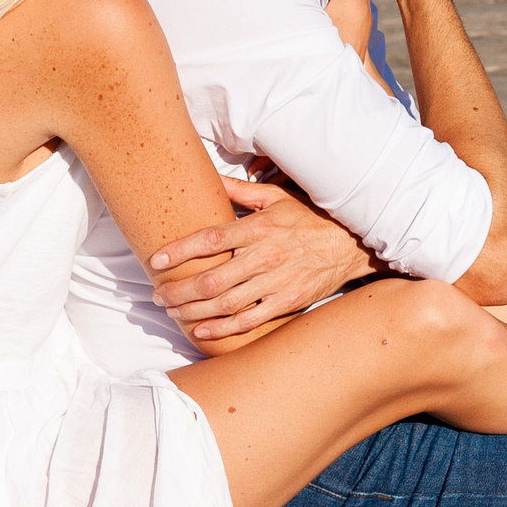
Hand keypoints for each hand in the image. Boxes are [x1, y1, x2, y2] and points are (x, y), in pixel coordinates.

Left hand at [148, 176, 377, 340]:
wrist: (350, 244)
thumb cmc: (309, 218)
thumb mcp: (277, 197)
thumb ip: (240, 191)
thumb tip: (208, 177)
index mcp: (260, 227)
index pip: (211, 239)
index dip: (180, 251)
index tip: (156, 261)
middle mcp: (266, 255)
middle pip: (211, 278)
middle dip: (178, 290)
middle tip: (157, 294)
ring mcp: (277, 282)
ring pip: (225, 303)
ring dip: (192, 311)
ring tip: (172, 312)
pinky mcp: (287, 302)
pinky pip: (249, 320)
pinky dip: (221, 328)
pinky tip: (200, 329)